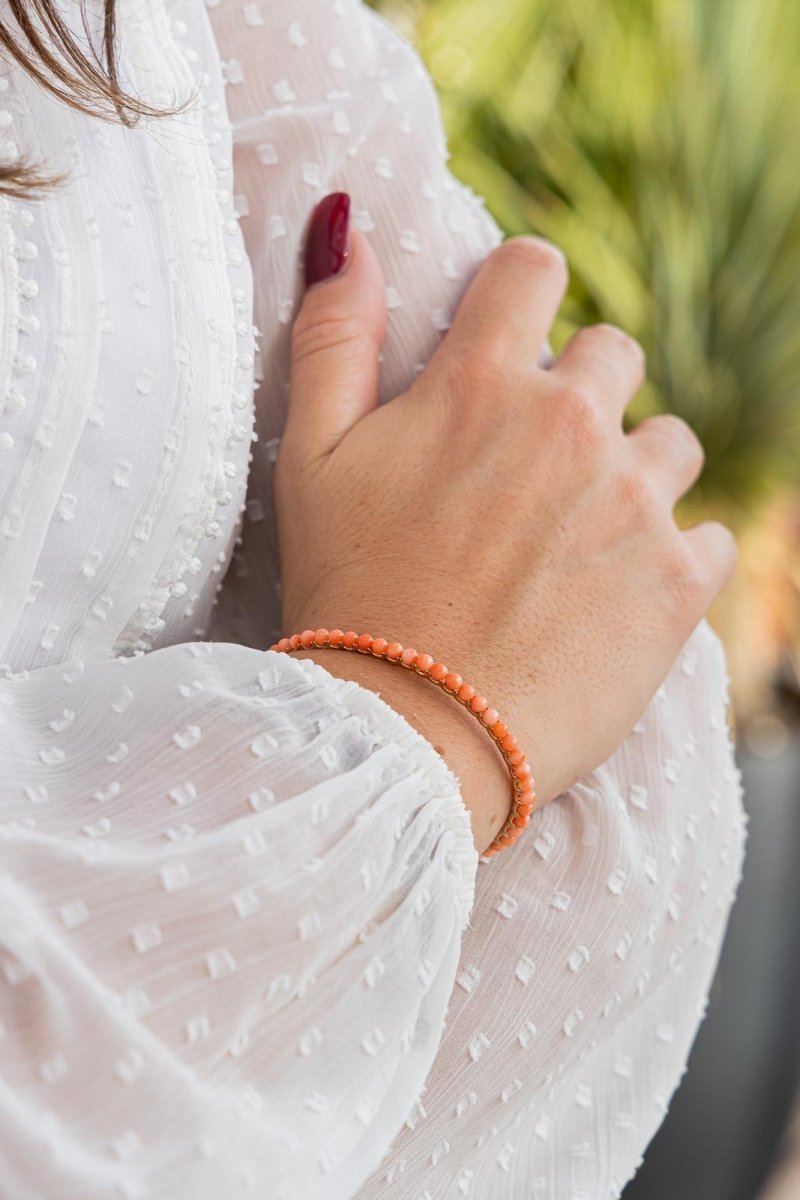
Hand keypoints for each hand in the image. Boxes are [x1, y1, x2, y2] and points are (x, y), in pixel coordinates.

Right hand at [274, 194, 736, 852]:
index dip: (524, 292)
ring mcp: (635, 504)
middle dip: (580, 394)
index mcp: (481, 385)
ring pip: (673, 444)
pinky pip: (712, 535)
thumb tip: (348, 226)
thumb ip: (335, 335)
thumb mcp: (311, 460)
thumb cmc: (348, 597)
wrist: (410, 736)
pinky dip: (676, 556)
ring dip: (635, 474)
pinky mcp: (679, 584)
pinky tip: (619, 597)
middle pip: (615, 354)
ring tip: (577, 542)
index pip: (534, 271)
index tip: (513, 335)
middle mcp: (573, 425)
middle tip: (531, 473)